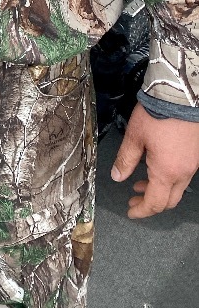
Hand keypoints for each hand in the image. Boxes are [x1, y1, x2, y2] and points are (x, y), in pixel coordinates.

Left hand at [111, 103, 198, 217]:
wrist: (181, 96)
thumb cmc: (158, 114)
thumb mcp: (134, 136)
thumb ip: (125, 159)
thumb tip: (117, 176)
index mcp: (167, 172)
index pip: (154, 203)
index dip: (141, 211)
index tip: (130, 212)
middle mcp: (183, 172)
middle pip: (168, 201)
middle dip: (150, 204)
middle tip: (133, 201)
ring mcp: (192, 164)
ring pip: (176, 189)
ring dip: (158, 191)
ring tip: (139, 184)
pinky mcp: (194, 155)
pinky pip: (181, 175)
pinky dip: (167, 179)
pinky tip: (154, 168)